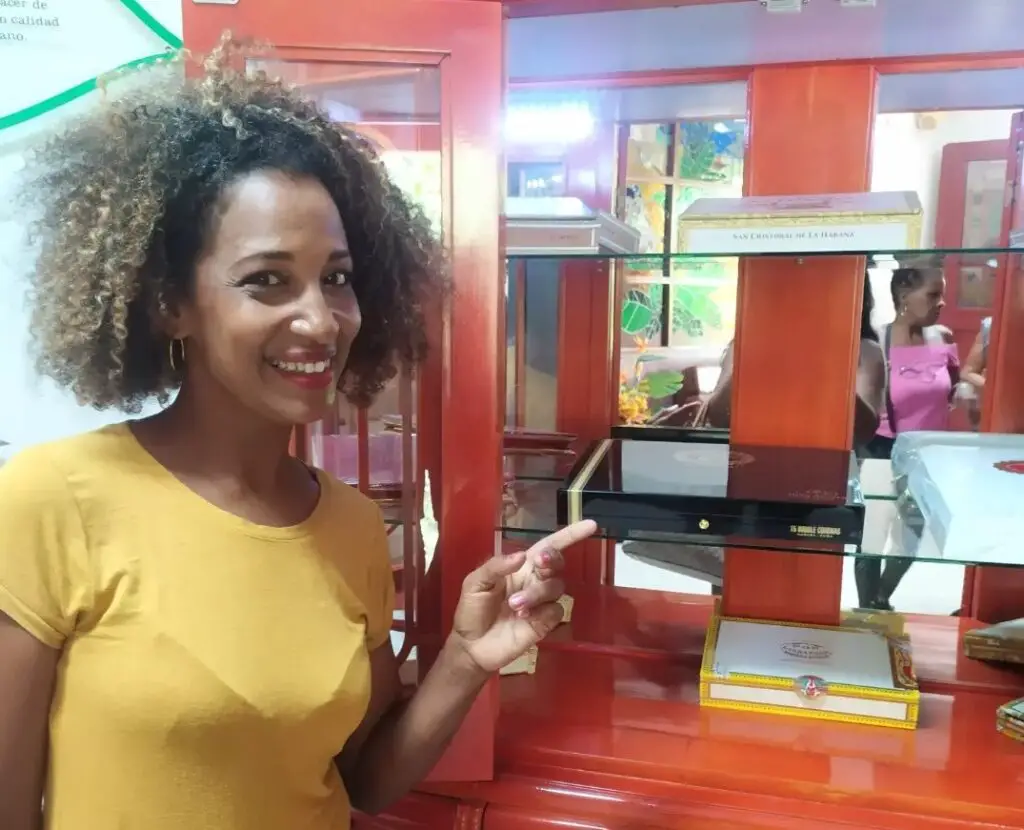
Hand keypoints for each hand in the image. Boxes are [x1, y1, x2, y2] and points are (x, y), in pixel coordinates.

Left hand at [447, 520, 596, 673]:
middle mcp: (535, 580)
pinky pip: (556, 610)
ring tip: (514, 605)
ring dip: (536, 592)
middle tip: (539, 562)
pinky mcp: (546, 622)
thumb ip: (496, 566)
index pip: (549, 546)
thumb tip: (522, 556)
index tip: (591, 525)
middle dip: (552, 559)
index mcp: (521, 566)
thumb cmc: (473, 609)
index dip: (570, 535)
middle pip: (558, 563)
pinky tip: (523, 617)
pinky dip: (542, 611)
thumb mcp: (476, 582)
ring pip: (556, 587)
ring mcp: (543, 602)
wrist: (471, 646)